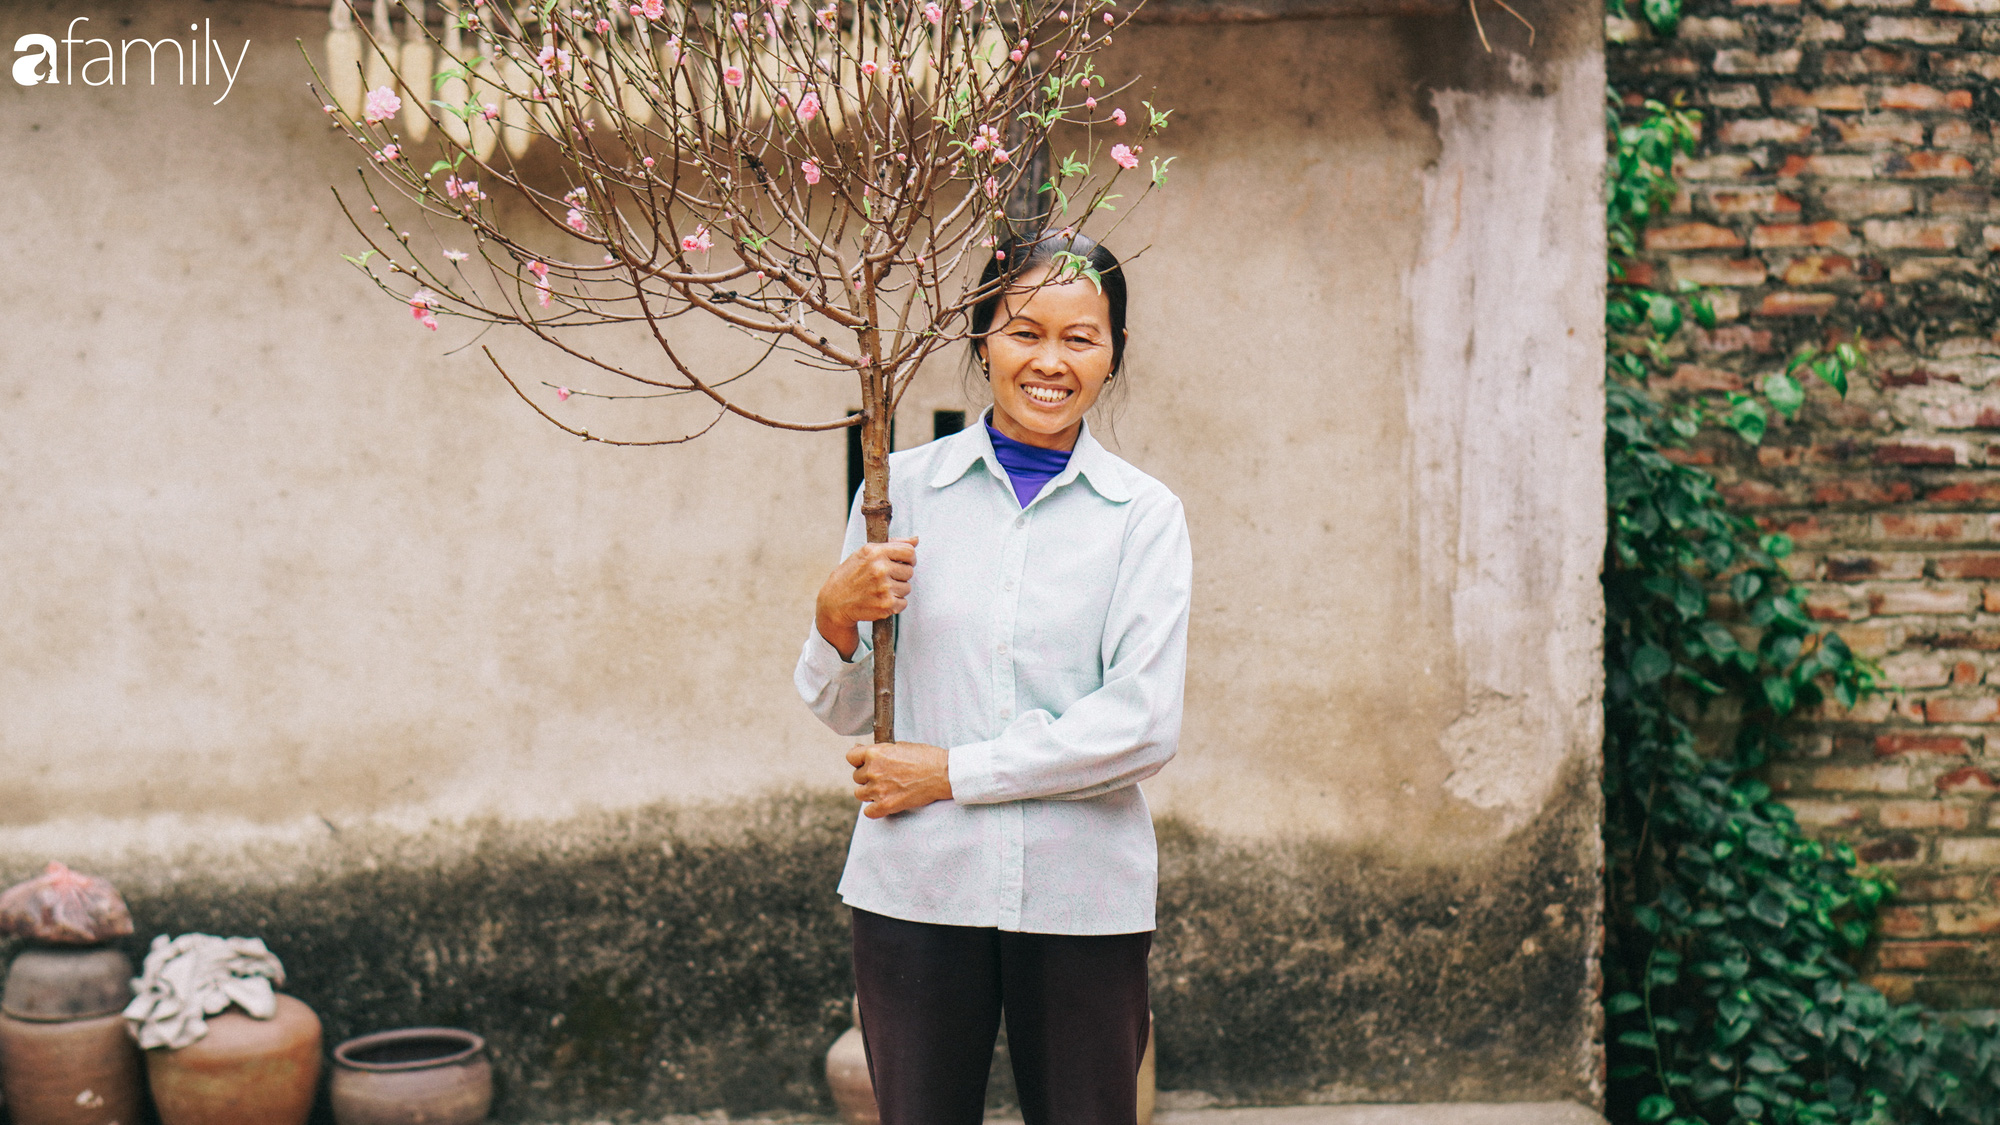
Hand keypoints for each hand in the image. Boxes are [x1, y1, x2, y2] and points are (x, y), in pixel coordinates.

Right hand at [815, 536, 917, 659]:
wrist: (834, 602)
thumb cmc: (850, 575)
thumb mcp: (865, 553)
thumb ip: (893, 544)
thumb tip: (916, 540)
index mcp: (875, 552)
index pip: (909, 551)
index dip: (909, 558)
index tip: (902, 562)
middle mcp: (880, 569)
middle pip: (910, 571)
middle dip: (900, 575)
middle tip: (884, 578)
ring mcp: (884, 588)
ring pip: (907, 587)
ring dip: (897, 590)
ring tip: (880, 589)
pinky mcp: (886, 605)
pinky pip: (903, 603)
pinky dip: (894, 604)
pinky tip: (880, 600)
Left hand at [848, 741, 951, 817]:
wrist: (943, 773)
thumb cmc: (925, 757)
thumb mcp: (900, 745)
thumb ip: (879, 750)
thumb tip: (861, 749)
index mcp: (875, 753)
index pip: (851, 757)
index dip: (859, 760)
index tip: (865, 762)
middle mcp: (873, 771)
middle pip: (857, 777)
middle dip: (867, 777)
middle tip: (883, 777)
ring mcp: (878, 789)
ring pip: (860, 794)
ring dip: (869, 792)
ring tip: (884, 789)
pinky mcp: (887, 805)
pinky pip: (869, 812)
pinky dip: (874, 809)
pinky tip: (884, 803)